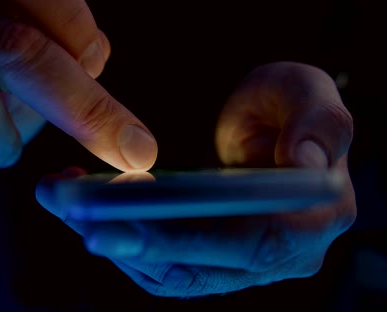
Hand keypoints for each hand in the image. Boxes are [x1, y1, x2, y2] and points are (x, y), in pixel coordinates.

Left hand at [36, 62, 355, 296]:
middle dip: (129, 244)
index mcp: (312, 222)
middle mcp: (277, 255)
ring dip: (114, 240)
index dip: (183, 240)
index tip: (122, 223)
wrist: (277, 132)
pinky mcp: (208, 258)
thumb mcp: (312, 95)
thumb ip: (320, 123)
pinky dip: (121, 238)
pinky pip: (160, 262)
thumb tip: (307, 161)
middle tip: (74, 213)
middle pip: (196, 267)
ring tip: (66, 200)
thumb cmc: (292, 109)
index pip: (247, 244)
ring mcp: (239, 262)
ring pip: (169, 271)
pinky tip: (86, 208)